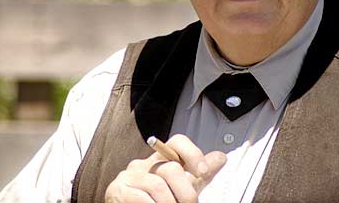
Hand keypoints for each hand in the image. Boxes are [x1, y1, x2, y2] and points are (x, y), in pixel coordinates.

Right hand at [105, 134, 226, 202]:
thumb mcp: (180, 190)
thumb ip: (198, 174)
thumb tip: (221, 157)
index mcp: (159, 161)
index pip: (177, 142)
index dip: (193, 153)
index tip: (203, 172)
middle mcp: (143, 165)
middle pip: (171, 168)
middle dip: (186, 193)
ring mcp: (128, 177)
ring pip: (158, 186)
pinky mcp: (117, 191)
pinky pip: (142, 198)